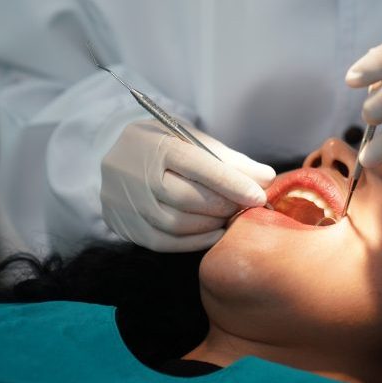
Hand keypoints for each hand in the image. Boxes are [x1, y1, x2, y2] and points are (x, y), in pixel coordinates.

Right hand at [100, 119, 274, 251]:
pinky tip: (212, 234)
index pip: (198, 165)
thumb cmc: (165, 144)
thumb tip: (266, 178)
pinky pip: (163, 242)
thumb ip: (230, 160)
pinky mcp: (123, 224)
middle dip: (223, 205)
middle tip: (243, 206)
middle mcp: (136, 173)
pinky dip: (193, 242)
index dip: (232, 183)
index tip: (258, 196)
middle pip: (186, 198)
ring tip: (226, 217)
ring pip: (176, 223)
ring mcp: (125, 201)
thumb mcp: (194, 140)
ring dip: (210, 225)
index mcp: (157, 144)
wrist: (115, 152)